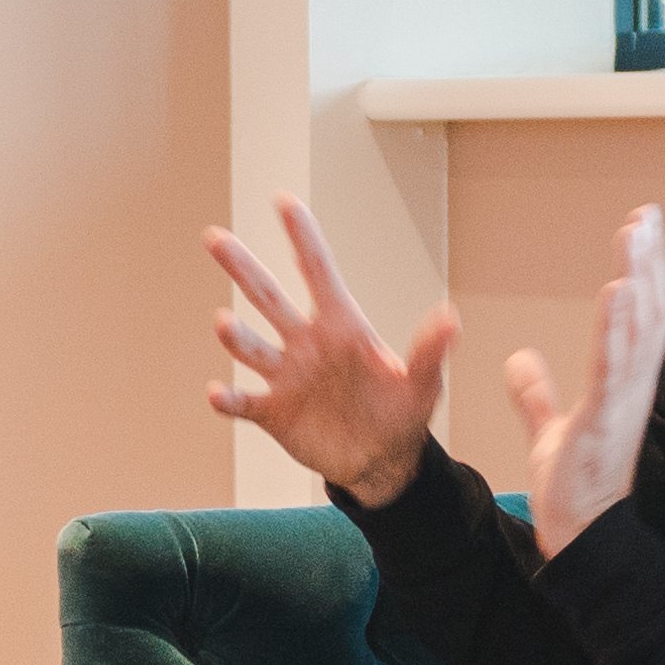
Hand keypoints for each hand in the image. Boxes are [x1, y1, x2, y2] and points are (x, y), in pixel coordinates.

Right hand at [202, 198, 460, 501]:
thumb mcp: (422, 383)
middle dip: (242, 267)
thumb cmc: (402, 414)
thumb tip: (450, 317)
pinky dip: (228, 399)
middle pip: (267, 297)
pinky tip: (217, 393)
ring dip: (236, 335)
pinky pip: (243, 402)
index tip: (284, 202)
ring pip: (250, 346)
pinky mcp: (272, 412)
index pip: (318, 272)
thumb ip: (429, 351)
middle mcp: (306, 344)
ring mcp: (286, 376)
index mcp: (341, 327)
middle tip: (214, 236)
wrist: (380, 462)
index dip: (303, 238)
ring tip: (224, 322)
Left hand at [502, 206, 664, 553]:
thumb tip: (519, 360)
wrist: (578, 533)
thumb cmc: (573, 486)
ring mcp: (623, 401)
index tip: (643, 228)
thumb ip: (536, 393)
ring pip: (638, 330)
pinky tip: (616, 292)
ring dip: (638, 279)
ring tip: (635, 236)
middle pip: (649, 311)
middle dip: (649, 260)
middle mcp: (633, 386)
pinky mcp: (604, 420)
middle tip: (647, 214)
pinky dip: (616, 328)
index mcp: (624, 383)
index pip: (641, 315)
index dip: (646, 271)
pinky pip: (613, 366)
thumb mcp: (549, 429)